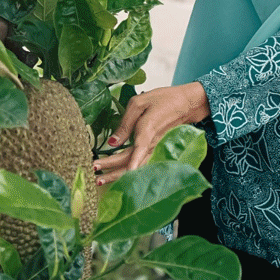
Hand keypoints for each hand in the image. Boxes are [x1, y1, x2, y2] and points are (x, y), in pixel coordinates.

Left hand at [93, 82, 209, 185]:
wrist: (187, 104)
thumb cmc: (164, 99)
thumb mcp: (139, 103)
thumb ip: (125, 123)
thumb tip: (112, 143)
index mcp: (147, 132)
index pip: (134, 153)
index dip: (123, 166)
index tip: (112, 173)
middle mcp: (150, 145)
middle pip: (129, 163)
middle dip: (110, 170)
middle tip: (92, 174)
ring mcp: (153, 149)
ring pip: (134, 167)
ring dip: (117, 174)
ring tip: (100, 180)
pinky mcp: (154, 149)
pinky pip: (139, 164)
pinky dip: (127, 171)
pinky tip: (117, 175)